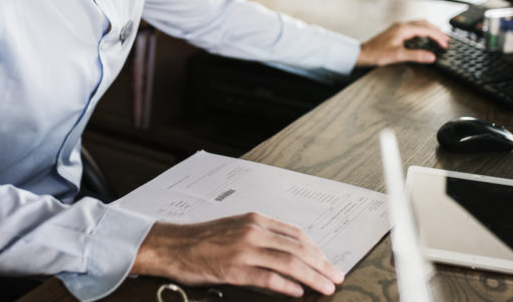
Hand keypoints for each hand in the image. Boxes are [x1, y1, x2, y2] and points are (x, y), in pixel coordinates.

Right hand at [131, 212, 344, 297]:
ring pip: (288, 263)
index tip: (328, 261)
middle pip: (298, 249)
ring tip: (326, 287)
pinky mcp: (234, 269)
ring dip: (312, 277)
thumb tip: (290, 250)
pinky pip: (267, 278)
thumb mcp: (237, 228)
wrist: (175, 245)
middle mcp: (253, 232)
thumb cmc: (205, 239)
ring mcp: (244, 251)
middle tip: (337, 277)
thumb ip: (262, 235)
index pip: (296, 234)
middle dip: (322, 264)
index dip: (317, 249)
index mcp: (256, 220)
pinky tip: (298, 292)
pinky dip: (286, 286)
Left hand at [356, 20, 448, 66]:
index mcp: (403, 29)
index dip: (437, 37)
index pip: (426, 30)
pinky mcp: (396, 32)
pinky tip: (424, 38)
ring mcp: (398, 28)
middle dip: (436, 31)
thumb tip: (431, 57)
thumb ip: (416, 56)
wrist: (362, 54)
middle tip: (446, 39)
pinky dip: (422, 32)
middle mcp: (401, 26)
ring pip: (419, 25)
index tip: (445, 44)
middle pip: (424, 24)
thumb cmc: (376, 54)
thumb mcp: (398, 56)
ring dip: (430, 30)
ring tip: (438, 37)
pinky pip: (413, 29)